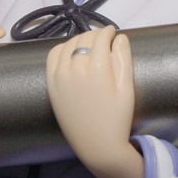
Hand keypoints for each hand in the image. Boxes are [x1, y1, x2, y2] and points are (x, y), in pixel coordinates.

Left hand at [46, 26, 143, 177]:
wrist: (97, 146)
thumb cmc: (117, 119)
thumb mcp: (126, 89)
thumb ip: (123, 59)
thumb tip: (120, 37)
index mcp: (97, 68)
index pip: (100, 38)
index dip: (108, 32)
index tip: (113, 32)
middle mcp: (75, 69)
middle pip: (84, 39)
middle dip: (96, 35)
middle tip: (104, 38)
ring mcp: (60, 76)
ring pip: (68, 44)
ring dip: (79, 39)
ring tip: (89, 44)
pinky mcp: (51, 84)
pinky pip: (53, 56)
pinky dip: (62, 48)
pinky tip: (71, 51)